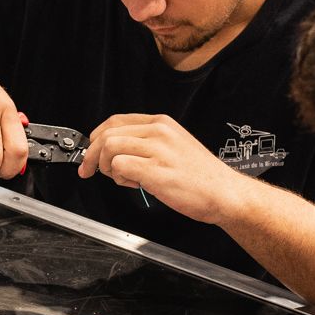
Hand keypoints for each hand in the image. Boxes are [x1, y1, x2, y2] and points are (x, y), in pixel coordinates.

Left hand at [75, 114, 243, 223]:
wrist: (225, 193)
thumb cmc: (201, 176)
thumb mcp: (174, 146)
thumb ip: (147, 143)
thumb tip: (114, 150)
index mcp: (161, 123)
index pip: (115, 121)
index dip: (96, 137)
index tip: (89, 152)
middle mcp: (159, 132)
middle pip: (107, 134)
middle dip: (92, 155)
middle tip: (90, 171)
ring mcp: (158, 150)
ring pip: (110, 148)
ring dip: (106, 167)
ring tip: (123, 179)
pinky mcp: (157, 171)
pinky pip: (120, 167)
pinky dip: (119, 178)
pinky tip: (133, 184)